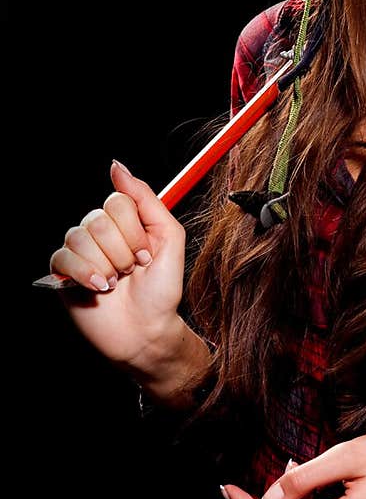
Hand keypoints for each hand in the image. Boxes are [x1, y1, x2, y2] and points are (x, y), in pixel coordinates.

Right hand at [48, 159, 186, 366]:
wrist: (147, 331)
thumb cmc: (162, 290)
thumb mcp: (169, 239)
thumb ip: (147, 200)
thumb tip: (117, 167)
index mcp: (126, 221)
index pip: (118, 201)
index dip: (134, 232)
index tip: (146, 256)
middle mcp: (101, 231)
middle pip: (99, 220)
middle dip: (122, 253)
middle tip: (131, 272)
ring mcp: (81, 250)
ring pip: (81, 238)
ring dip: (105, 266)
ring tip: (115, 283)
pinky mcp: (62, 271)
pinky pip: (63, 257)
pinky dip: (85, 274)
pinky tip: (99, 288)